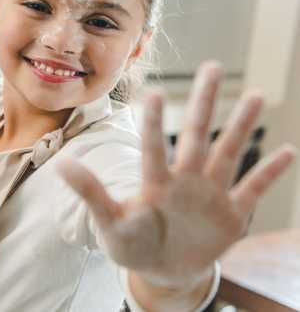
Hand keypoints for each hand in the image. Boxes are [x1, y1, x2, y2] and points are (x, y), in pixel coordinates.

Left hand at [57, 61, 295, 287]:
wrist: (161, 270)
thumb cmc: (131, 243)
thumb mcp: (109, 222)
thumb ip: (91, 193)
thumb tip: (60, 164)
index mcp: (155, 183)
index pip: (154, 147)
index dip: (156, 123)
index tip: (156, 92)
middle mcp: (185, 180)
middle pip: (197, 135)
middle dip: (205, 103)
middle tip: (213, 66)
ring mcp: (210, 194)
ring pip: (228, 153)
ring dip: (241, 126)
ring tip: (257, 94)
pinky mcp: (231, 215)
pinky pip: (253, 189)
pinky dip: (268, 172)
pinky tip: (286, 150)